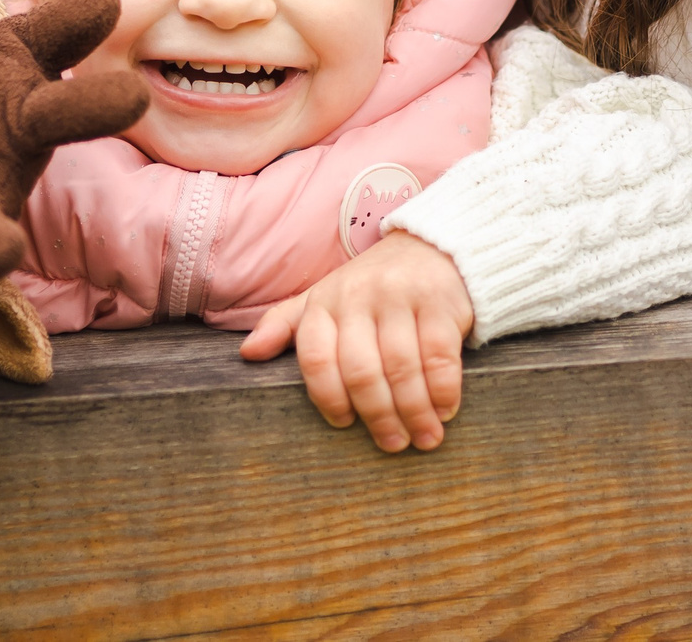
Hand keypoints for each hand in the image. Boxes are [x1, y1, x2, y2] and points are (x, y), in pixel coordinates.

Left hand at [238, 232, 473, 452]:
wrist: (432, 246)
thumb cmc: (372, 286)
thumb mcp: (325, 299)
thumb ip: (287, 325)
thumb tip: (247, 355)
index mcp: (325, 301)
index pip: (317, 359)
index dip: (328, 398)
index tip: (344, 425)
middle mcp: (359, 296)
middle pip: (361, 371)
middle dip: (377, 416)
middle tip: (392, 444)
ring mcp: (400, 297)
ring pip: (401, 368)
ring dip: (414, 412)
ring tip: (424, 439)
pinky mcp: (439, 300)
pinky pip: (439, 357)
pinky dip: (442, 390)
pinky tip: (445, 411)